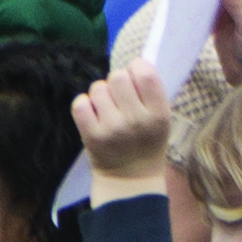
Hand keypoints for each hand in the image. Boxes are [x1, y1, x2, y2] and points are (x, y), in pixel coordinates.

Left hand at [70, 63, 175, 187]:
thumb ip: (151, 94)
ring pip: (97, 88)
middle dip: (117, 81)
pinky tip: (93, 114)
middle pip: (118, 77)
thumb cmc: (147, 143)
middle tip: (119, 95)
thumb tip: (134, 62)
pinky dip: (84, 105)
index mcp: (159, 114)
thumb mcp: (161, 120)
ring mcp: (112, 128)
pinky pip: (80, 103)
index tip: (135, 77)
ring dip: (100, 94)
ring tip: (107, 109)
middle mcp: (137, 120)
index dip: (137, 67)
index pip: (145, 74)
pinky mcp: (91, 135)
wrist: (129, 179)